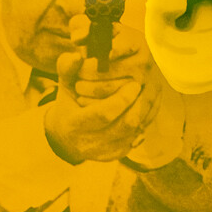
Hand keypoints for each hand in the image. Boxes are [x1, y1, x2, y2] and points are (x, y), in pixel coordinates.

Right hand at [44, 15, 163, 163]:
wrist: (65, 136)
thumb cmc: (68, 103)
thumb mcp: (64, 84)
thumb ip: (68, 67)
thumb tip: (77, 55)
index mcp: (74, 124)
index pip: (104, 113)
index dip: (122, 99)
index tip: (134, 84)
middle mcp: (88, 142)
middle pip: (123, 125)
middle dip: (137, 105)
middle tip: (145, 88)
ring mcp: (102, 152)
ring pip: (132, 134)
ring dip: (142, 114)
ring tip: (146, 97)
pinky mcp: (113, 156)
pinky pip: (134, 141)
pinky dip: (140, 125)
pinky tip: (142, 111)